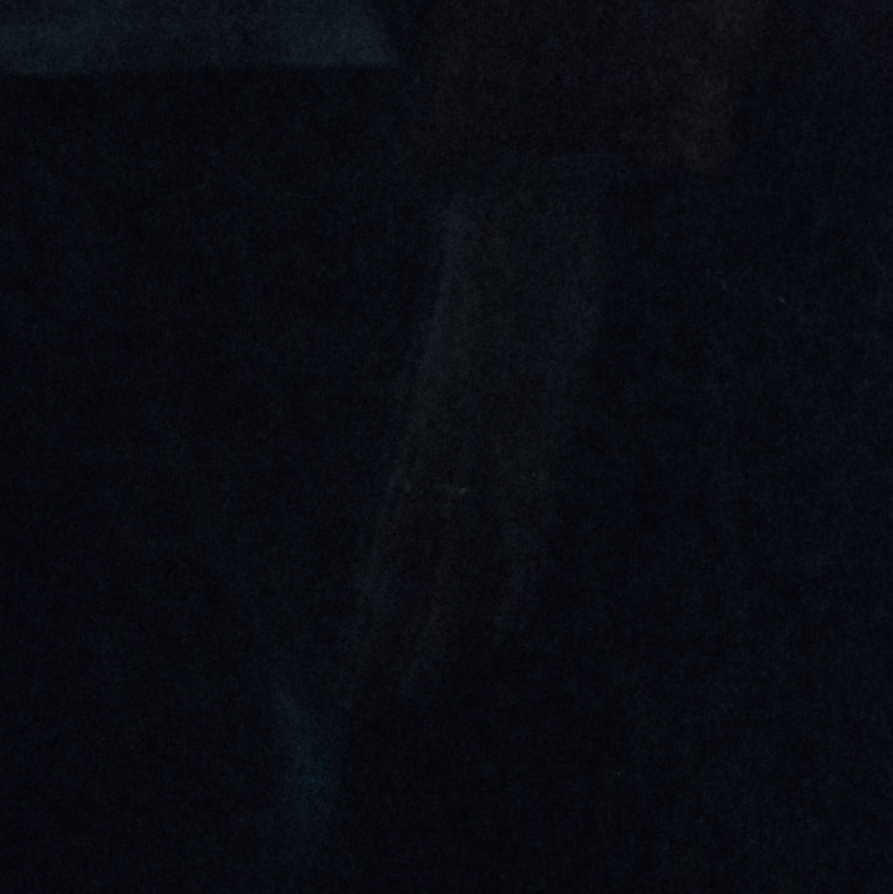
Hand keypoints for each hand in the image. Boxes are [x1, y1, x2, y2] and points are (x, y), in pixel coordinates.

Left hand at [343, 172, 615, 729]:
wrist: (519, 202)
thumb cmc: (518, 252)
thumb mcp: (494, 327)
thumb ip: (492, 374)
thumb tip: (508, 392)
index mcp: (430, 414)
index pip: (396, 523)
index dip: (381, 585)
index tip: (364, 643)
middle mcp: (443, 433)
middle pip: (407, 549)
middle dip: (391, 622)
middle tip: (368, 691)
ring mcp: (482, 430)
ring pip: (448, 547)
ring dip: (434, 619)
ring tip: (411, 682)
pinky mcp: (527, 419)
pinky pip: (519, 515)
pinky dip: (511, 572)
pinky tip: (501, 622)